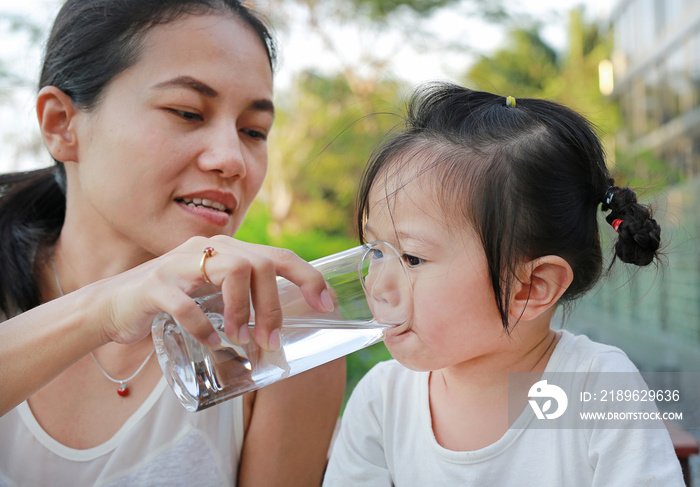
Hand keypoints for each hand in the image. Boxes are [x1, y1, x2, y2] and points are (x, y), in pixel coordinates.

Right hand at [93, 236, 332, 350]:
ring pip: (231, 270)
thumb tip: (280, 330)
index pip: (277, 255)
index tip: (325, 304)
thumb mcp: (212, 295)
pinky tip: (212, 343)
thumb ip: (242, 299)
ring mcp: (178, 264)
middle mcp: (206, 249)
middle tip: (271, 340)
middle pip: (258, 264)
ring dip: (243, 310)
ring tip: (241, 339)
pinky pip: (186, 304)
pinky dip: (204, 328)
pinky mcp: (154, 286)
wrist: (112, 306)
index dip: (307, 277)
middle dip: (272, 305)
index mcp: (226, 250)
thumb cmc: (171, 303)